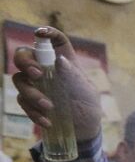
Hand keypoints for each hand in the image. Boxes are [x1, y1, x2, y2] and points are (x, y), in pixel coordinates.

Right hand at [12, 26, 101, 140]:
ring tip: (49, 107)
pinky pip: (22, 101)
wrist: (84, 128)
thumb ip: (74, 76)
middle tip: (37, 74)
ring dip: (31, 93)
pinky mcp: (30, 101)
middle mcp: (46, 69)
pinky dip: (33, 111)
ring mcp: (35, 84)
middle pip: (24, 55)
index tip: (40, 33)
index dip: (47, 33)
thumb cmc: (88, 105)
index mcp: (64, 61)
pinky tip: (47, 121)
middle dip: (25, 62)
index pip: (55, 41)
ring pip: (19, 79)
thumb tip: (60, 60)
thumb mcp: (87, 91)